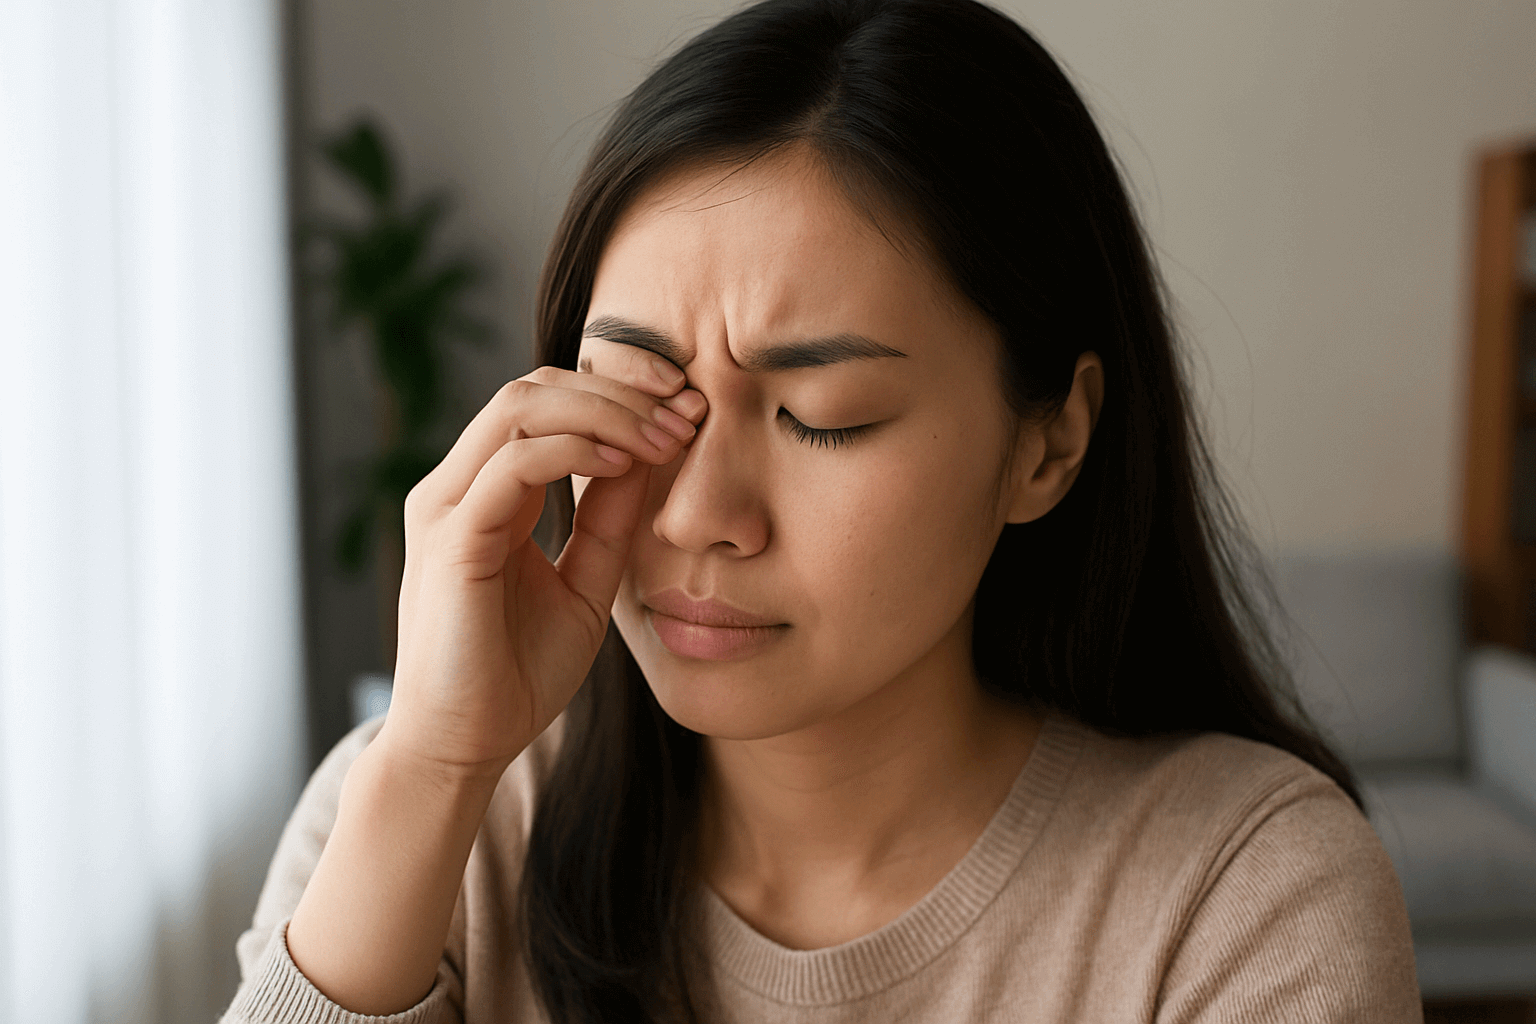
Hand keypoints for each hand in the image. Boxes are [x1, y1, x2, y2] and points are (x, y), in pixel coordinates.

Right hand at [376, 352, 706, 778]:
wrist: (465, 748)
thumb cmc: (516, 674)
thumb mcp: (586, 582)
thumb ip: (609, 520)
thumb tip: (649, 454)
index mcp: (484, 494)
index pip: (545, 404)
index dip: (618, 392)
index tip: (687, 409)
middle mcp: (456, 489)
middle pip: (533, 389)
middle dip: (617, 388)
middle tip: (685, 410)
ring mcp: (447, 510)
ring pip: (520, 408)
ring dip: (604, 411)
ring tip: (665, 436)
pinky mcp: (451, 542)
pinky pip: (513, 465)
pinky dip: (575, 451)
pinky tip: (625, 464)